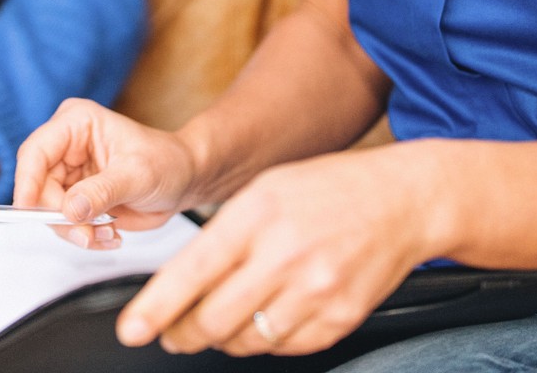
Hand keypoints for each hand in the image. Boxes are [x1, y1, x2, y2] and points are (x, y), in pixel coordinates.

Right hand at [13, 98, 199, 248]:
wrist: (184, 181)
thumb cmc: (167, 162)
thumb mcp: (137, 175)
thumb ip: (101, 192)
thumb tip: (70, 209)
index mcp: (76, 123)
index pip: (35, 152)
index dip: (26, 182)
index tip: (28, 210)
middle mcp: (66, 147)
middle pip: (38, 187)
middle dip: (60, 216)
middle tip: (86, 233)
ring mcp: (70, 174)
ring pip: (49, 211)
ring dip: (76, 230)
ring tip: (109, 233)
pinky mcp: (76, 198)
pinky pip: (65, 224)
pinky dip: (85, 236)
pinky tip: (111, 235)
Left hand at [118, 145, 442, 356]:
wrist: (404, 201)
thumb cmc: (327, 189)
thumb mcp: (264, 192)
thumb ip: (223, 234)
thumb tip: (181, 281)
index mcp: (259, 215)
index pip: (193, 272)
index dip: (156, 307)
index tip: (132, 330)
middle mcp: (287, 255)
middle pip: (214, 319)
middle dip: (181, 333)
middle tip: (170, 333)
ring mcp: (317, 292)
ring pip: (246, 341)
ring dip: (222, 339)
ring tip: (218, 322)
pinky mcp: (341, 318)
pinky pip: (285, 348)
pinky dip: (265, 339)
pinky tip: (265, 317)